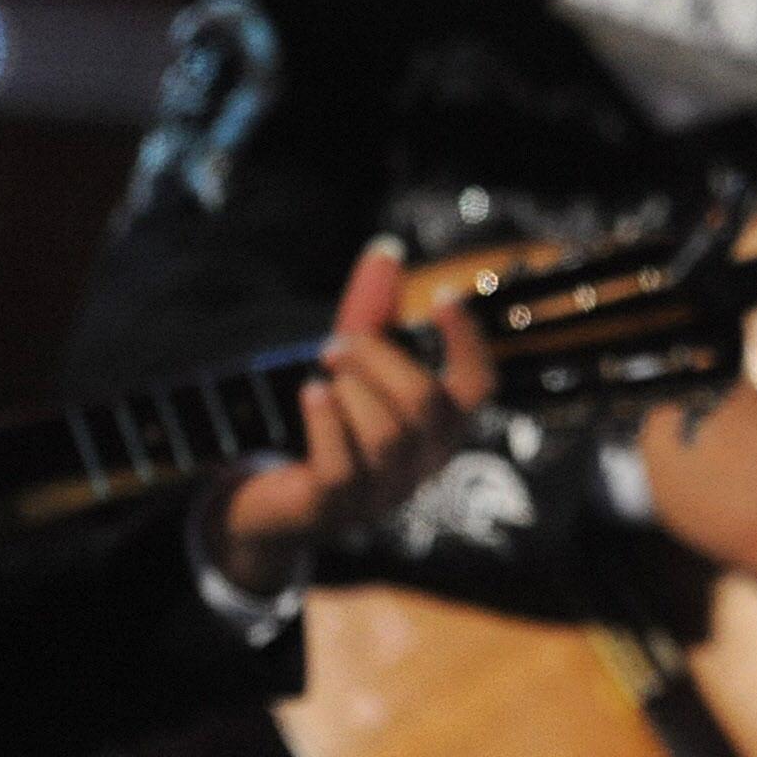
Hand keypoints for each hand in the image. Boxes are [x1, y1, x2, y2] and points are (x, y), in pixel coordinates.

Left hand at [210, 240, 489, 593]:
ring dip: (350, 387)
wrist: (278, 501)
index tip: (443, 296)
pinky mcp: (337, 507)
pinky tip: (312, 392)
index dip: (469, 341)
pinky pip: (341, 464)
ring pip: (386, 433)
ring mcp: (383, 491)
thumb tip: (387, 249)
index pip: (478, 386)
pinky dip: (326, 420)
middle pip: (423, 401)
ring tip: (324, 373)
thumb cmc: (330, 425)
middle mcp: (423, 463)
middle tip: (339, 343)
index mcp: (440, 426)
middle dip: (378, 357)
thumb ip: (372, 312)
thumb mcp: (353, 365)